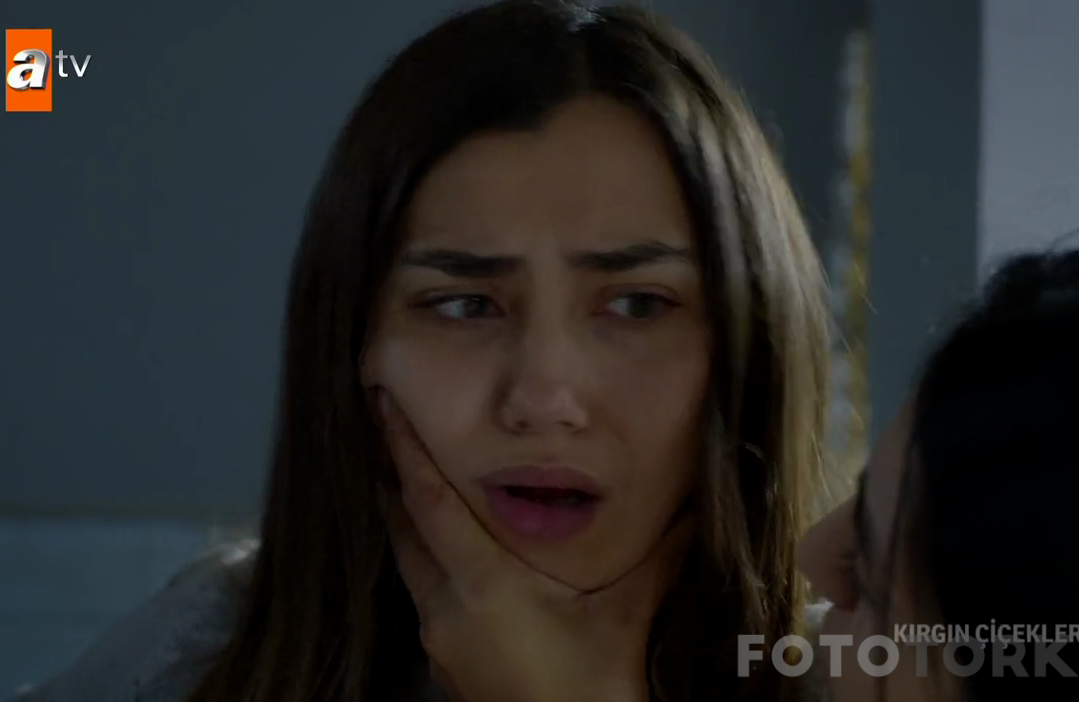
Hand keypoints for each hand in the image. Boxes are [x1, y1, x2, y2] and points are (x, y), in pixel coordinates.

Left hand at [375, 390, 692, 701]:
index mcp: (483, 584)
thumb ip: (658, 557)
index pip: (429, 503)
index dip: (404, 450)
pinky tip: (449, 561)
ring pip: (409, 566)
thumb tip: (696, 510)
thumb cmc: (591, 688)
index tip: (382, 405)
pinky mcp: (444, 665)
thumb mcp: (625, 616)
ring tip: (408, 484)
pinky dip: (425, 565)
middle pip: (404, 529)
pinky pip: (423, 597)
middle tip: (386, 433)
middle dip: (393, 478)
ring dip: (407, 523)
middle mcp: (446, 607)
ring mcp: (439, 640)